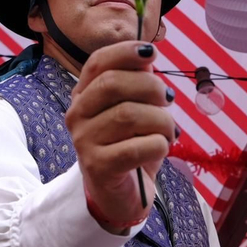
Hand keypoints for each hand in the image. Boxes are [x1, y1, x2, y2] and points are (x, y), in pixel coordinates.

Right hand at [67, 41, 174, 230]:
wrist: (120, 194)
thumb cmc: (130, 146)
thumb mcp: (136, 110)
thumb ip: (139, 84)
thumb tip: (148, 58)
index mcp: (84, 95)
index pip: (97, 63)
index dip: (125, 52)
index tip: (152, 53)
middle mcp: (77, 115)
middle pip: (113, 84)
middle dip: (150, 86)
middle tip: (168, 99)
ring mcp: (84, 141)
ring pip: (129, 115)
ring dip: (161, 120)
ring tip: (170, 131)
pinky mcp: (97, 167)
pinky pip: (136, 148)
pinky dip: (158, 145)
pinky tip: (161, 148)